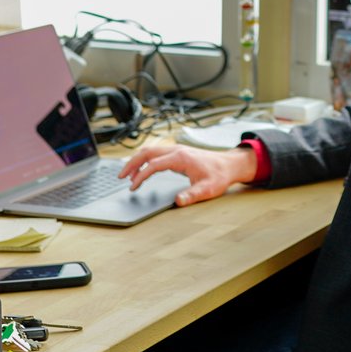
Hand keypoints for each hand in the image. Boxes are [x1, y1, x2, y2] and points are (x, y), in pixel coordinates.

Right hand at [117, 141, 255, 205]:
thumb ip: (192, 195)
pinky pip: (156, 152)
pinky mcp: (178, 152)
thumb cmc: (219, 175)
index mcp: (181, 158)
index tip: (133, 187)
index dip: (141, 176)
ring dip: (137, 160)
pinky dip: (145, 159)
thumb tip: (178, 201)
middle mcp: (177, 150)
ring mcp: (177, 150)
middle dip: (131, 164)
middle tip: (120, 177)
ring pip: (150, 150)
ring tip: (127, 175)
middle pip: (147, 152)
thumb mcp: (207, 189)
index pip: (153, 165)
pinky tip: (143, 169)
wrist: (230, 164)